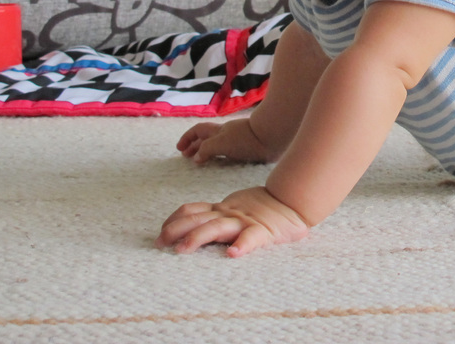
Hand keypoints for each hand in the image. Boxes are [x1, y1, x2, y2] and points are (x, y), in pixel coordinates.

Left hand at [155, 186, 309, 256]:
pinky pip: (251, 238)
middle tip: (160, 243)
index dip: (174, 219)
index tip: (160, 232)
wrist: (293, 200)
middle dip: (176, 230)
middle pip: (197, 219)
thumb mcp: (238, 208)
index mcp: (223, 209)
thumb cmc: (265, 209)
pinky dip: (242, 245)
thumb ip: (220, 215)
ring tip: (182, 250)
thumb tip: (192, 228)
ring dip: (197, 238)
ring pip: (216, 228)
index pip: (193, 210)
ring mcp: (245, 222)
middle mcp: (229, 214)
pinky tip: (233, 254)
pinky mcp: (262, 231)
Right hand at [177, 118, 273, 163]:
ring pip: (220, 144)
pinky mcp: (250, 148)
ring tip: (203, 161)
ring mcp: (239, 140)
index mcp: (219, 131)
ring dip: (209, 151)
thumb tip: (196, 158)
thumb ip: (207, 149)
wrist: (274, 136)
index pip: (198, 130)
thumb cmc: (246, 138)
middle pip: (207, 137)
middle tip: (187, 157)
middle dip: (196, 145)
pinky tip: (224, 164)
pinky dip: (224, 157)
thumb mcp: (221, 143)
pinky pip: (232, 152)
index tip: (180, 149)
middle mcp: (228, 134)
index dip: (187, 138)